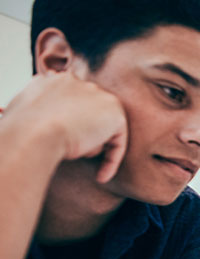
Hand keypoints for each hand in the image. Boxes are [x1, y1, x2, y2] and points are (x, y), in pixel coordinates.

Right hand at [4, 72, 126, 182]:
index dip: (67, 124)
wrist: (36, 131)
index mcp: (53, 80)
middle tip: (69, 149)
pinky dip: (111, 161)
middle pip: (86, 116)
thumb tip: (26, 114)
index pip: (68, 103)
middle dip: (80, 133)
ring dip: (89, 145)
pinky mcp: (116, 114)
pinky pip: (118, 142)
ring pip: (100, 128)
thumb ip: (34, 110)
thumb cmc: (22, 130)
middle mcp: (78, 83)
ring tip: (73, 153)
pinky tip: (101, 176)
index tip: (62, 140)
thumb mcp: (21, 113)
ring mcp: (98, 96)